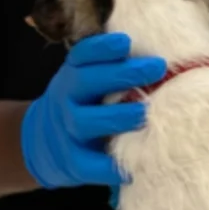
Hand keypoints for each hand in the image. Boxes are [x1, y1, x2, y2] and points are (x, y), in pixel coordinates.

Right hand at [21, 34, 164, 202]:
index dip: (101, 48)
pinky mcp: (70, 161)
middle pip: (85, 81)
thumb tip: (165, 57)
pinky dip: (108, 167)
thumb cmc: (84, 105)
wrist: (42, 142)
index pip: (81, 55)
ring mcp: (65, 130)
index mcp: (73, 74)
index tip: (126, 41)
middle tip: (157, 68)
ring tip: (144, 113)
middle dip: (121, 74)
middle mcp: (65, 98)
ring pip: (84, 121)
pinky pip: (87, 165)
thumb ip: (116, 70)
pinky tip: (133, 168)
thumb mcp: (89, 82)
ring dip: (116, 116)